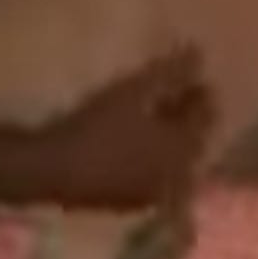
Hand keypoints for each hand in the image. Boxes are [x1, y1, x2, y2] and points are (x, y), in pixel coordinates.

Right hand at [29, 47, 217, 210]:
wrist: (51, 171)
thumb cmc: (96, 127)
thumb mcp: (133, 91)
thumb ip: (171, 73)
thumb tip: (200, 55)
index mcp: (182, 149)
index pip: (206, 117)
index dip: (201, 93)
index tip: (192, 75)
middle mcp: (174, 177)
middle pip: (191, 141)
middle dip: (186, 116)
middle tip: (173, 92)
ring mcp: (150, 194)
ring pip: (170, 161)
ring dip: (166, 138)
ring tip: (151, 114)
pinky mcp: (126, 203)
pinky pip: (148, 174)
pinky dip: (147, 156)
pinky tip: (130, 142)